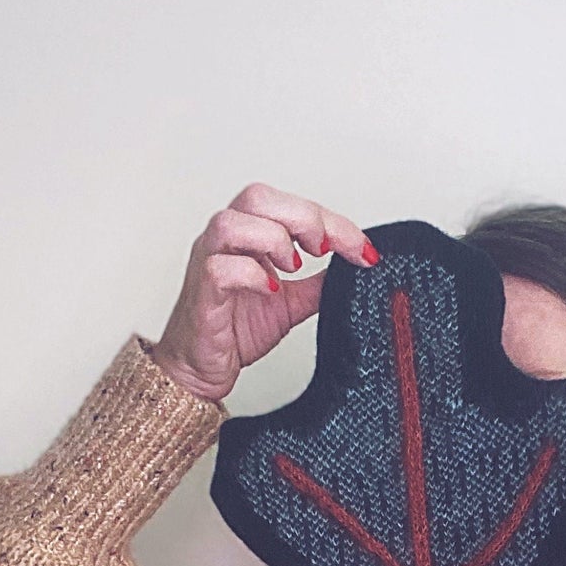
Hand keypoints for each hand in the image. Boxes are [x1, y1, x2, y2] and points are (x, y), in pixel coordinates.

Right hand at [148, 183, 377, 402]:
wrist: (201, 368)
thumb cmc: (234, 329)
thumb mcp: (292, 302)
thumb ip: (319, 283)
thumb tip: (354, 269)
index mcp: (249, 235)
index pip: (291, 206)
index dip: (333, 222)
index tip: (363, 249)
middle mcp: (227, 241)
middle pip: (258, 197)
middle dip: (302, 218)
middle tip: (325, 249)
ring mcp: (209, 261)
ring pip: (232, 223)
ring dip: (273, 239)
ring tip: (294, 267)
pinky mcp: (202, 291)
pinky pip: (220, 267)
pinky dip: (251, 274)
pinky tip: (271, 289)